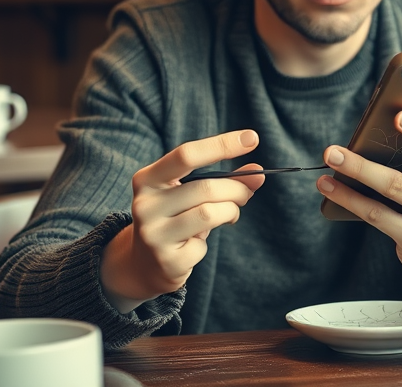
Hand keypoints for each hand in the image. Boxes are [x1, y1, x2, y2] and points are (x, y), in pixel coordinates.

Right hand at [101, 130, 264, 302]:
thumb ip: (221, 179)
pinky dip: (207, 243)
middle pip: (206, 187)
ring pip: (209, 214)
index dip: (221, 145)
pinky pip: (203, 245)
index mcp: (147, 178)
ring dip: (230, 212)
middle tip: (247, 193)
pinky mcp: (166, 260)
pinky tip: (196, 243)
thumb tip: (257, 173)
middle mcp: (145, 204)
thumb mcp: (190, 193)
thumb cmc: (175, 218)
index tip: (253, 137)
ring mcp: (153, 234)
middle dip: (237, 189)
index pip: (187, 154)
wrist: (144, 265)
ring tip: (230, 215)